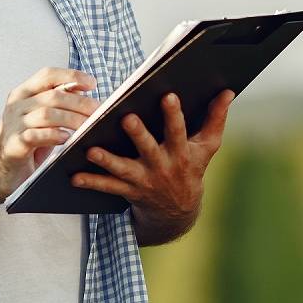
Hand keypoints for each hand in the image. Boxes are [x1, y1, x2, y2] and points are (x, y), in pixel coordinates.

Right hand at [0, 67, 99, 193]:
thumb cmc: (26, 142)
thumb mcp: (41, 118)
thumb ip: (57, 103)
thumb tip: (86, 91)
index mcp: (23, 93)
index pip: (47, 75)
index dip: (71, 75)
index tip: (92, 83)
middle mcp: (16, 105)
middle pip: (53, 96)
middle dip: (80, 103)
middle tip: (98, 112)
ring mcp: (12, 124)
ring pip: (47, 114)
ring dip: (72, 120)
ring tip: (88, 127)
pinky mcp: (13, 144)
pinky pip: (35, 135)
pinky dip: (54, 135)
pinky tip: (67, 139)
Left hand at [71, 89, 235, 226]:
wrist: (178, 211)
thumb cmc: (192, 169)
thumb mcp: (207, 147)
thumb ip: (216, 118)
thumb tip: (228, 91)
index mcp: (181, 153)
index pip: (178, 131)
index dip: (174, 115)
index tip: (168, 96)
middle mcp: (162, 167)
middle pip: (149, 149)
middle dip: (138, 135)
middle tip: (126, 118)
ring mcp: (144, 181)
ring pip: (123, 170)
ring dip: (106, 161)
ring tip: (90, 150)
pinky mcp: (128, 191)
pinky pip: (108, 187)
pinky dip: (91, 182)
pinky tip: (74, 176)